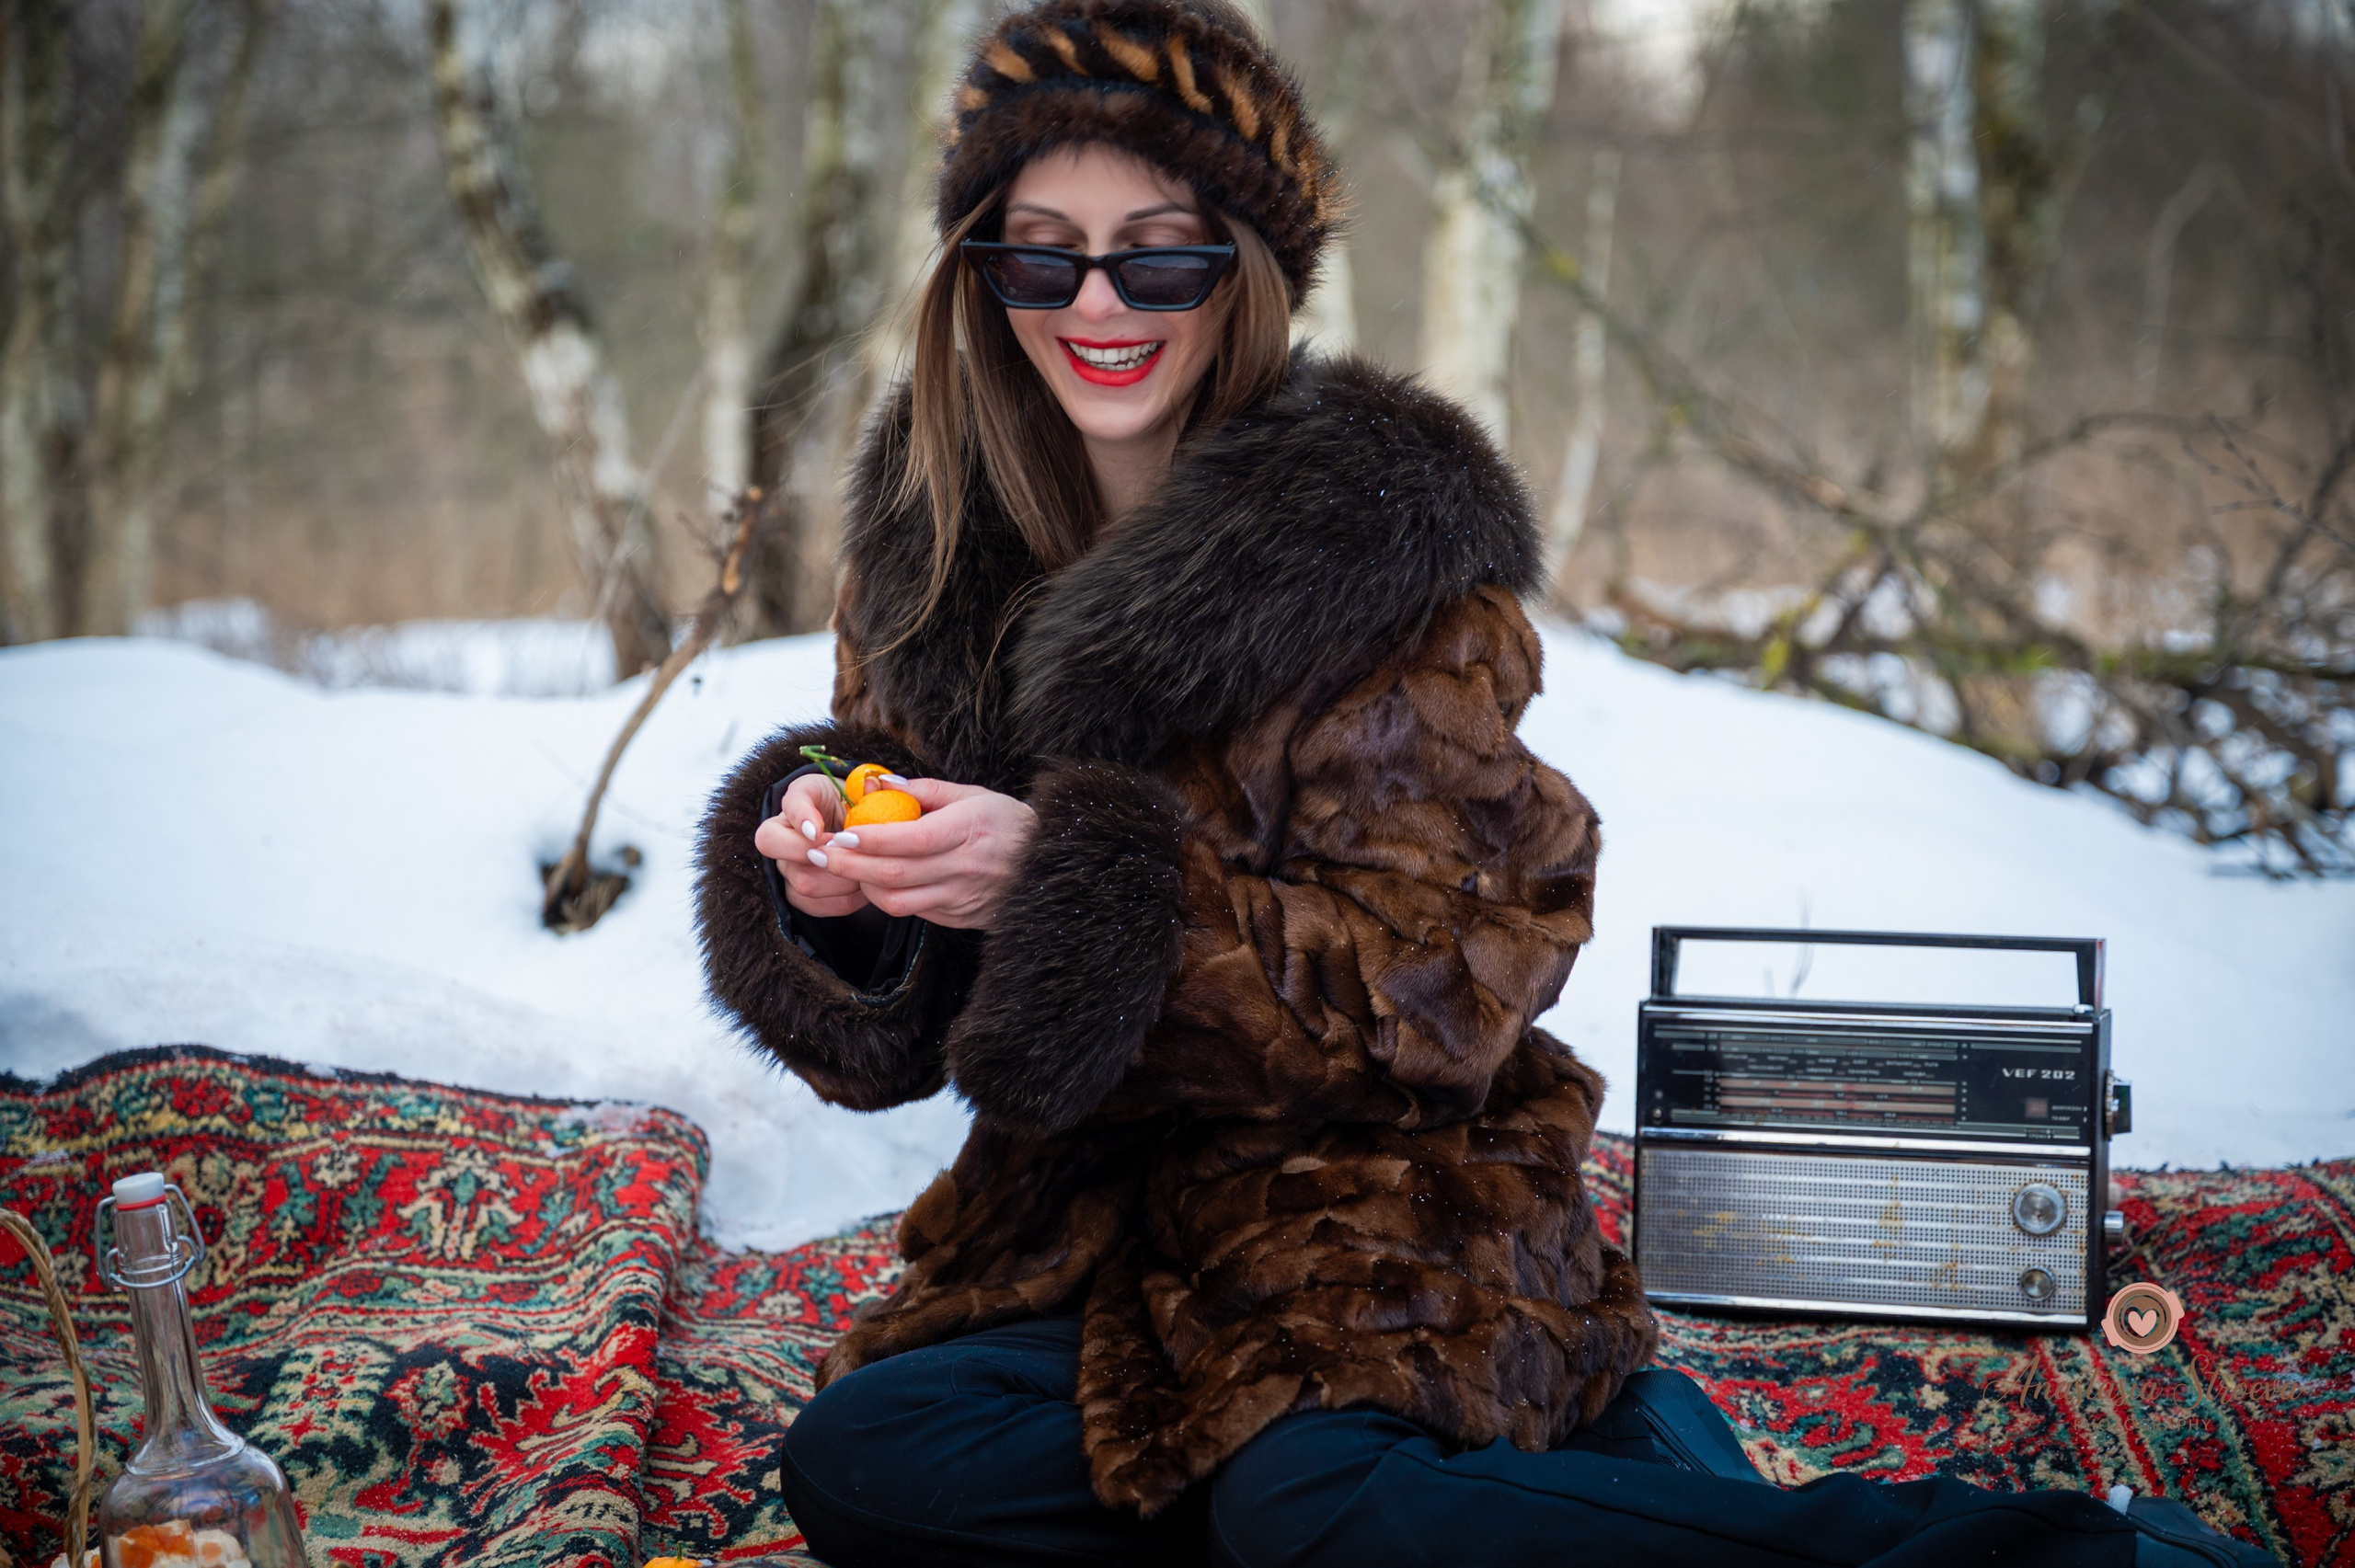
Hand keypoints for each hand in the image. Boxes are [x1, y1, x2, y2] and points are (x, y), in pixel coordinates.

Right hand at [754, 771, 868, 918]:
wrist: (862, 828)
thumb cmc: (859, 803)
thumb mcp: (860, 786)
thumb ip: (864, 784)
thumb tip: (868, 786)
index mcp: (795, 803)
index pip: (783, 808)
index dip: (797, 820)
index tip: (818, 830)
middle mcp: (781, 837)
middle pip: (781, 853)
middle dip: (824, 857)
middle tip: (855, 855)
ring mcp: (787, 868)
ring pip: (804, 884)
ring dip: (842, 881)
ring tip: (866, 871)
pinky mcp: (800, 895)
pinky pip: (818, 906)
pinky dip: (847, 900)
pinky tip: (865, 888)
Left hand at [804, 776, 1037, 928]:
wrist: (1049, 861)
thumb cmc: (1006, 821)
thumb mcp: (973, 794)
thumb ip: (924, 790)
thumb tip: (879, 785)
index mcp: (969, 830)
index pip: (911, 840)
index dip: (872, 839)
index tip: (842, 832)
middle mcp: (966, 867)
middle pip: (895, 874)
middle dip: (850, 865)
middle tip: (822, 853)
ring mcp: (964, 897)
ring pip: (899, 901)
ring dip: (864, 886)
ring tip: (845, 868)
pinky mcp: (961, 918)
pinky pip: (915, 912)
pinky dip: (889, 898)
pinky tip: (875, 882)